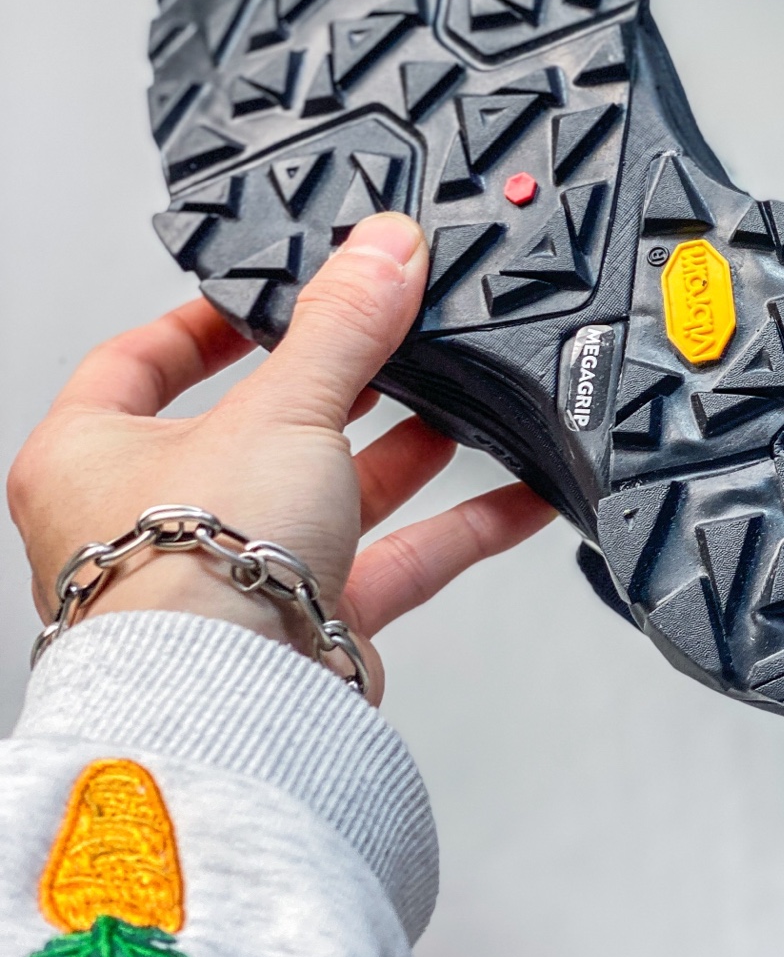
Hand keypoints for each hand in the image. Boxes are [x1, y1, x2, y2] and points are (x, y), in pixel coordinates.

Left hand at [6, 213, 554, 703]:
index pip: (138, 362)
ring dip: (406, 451)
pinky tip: (518, 495)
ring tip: (467, 400)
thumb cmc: (186, 577)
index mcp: (91, 456)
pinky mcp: (305, 626)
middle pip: (257, 427)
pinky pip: (392, 561)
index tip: (269, 297)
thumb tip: (382, 249)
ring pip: (330, 493)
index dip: (206, 323)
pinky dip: (457, 527)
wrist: (232, 708)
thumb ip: (343, 325)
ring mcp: (231, 578)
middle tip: (395, 339)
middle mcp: (151, 522)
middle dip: (341, 385)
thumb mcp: (279, 407)